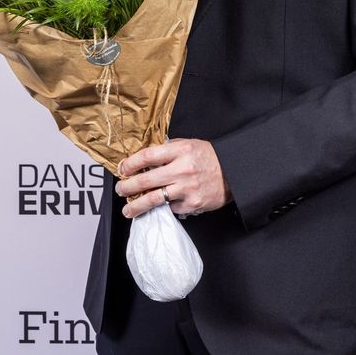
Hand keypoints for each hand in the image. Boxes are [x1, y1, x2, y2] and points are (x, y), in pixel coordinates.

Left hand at [115, 138, 231, 218]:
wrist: (234, 173)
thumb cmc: (210, 158)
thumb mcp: (189, 145)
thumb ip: (168, 150)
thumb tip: (144, 159)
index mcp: (181, 151)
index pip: (148, 156)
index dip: (131, 164)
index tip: (123, 169)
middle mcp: (183, 169)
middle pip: (146, 180)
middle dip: (127, 187)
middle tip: (121, 189)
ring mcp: (187, 188)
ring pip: (153, 199)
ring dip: (137, 206)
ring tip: (128, 209)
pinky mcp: (192, 204)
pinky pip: (170, 208)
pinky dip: (161, 209)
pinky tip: (155, 209)